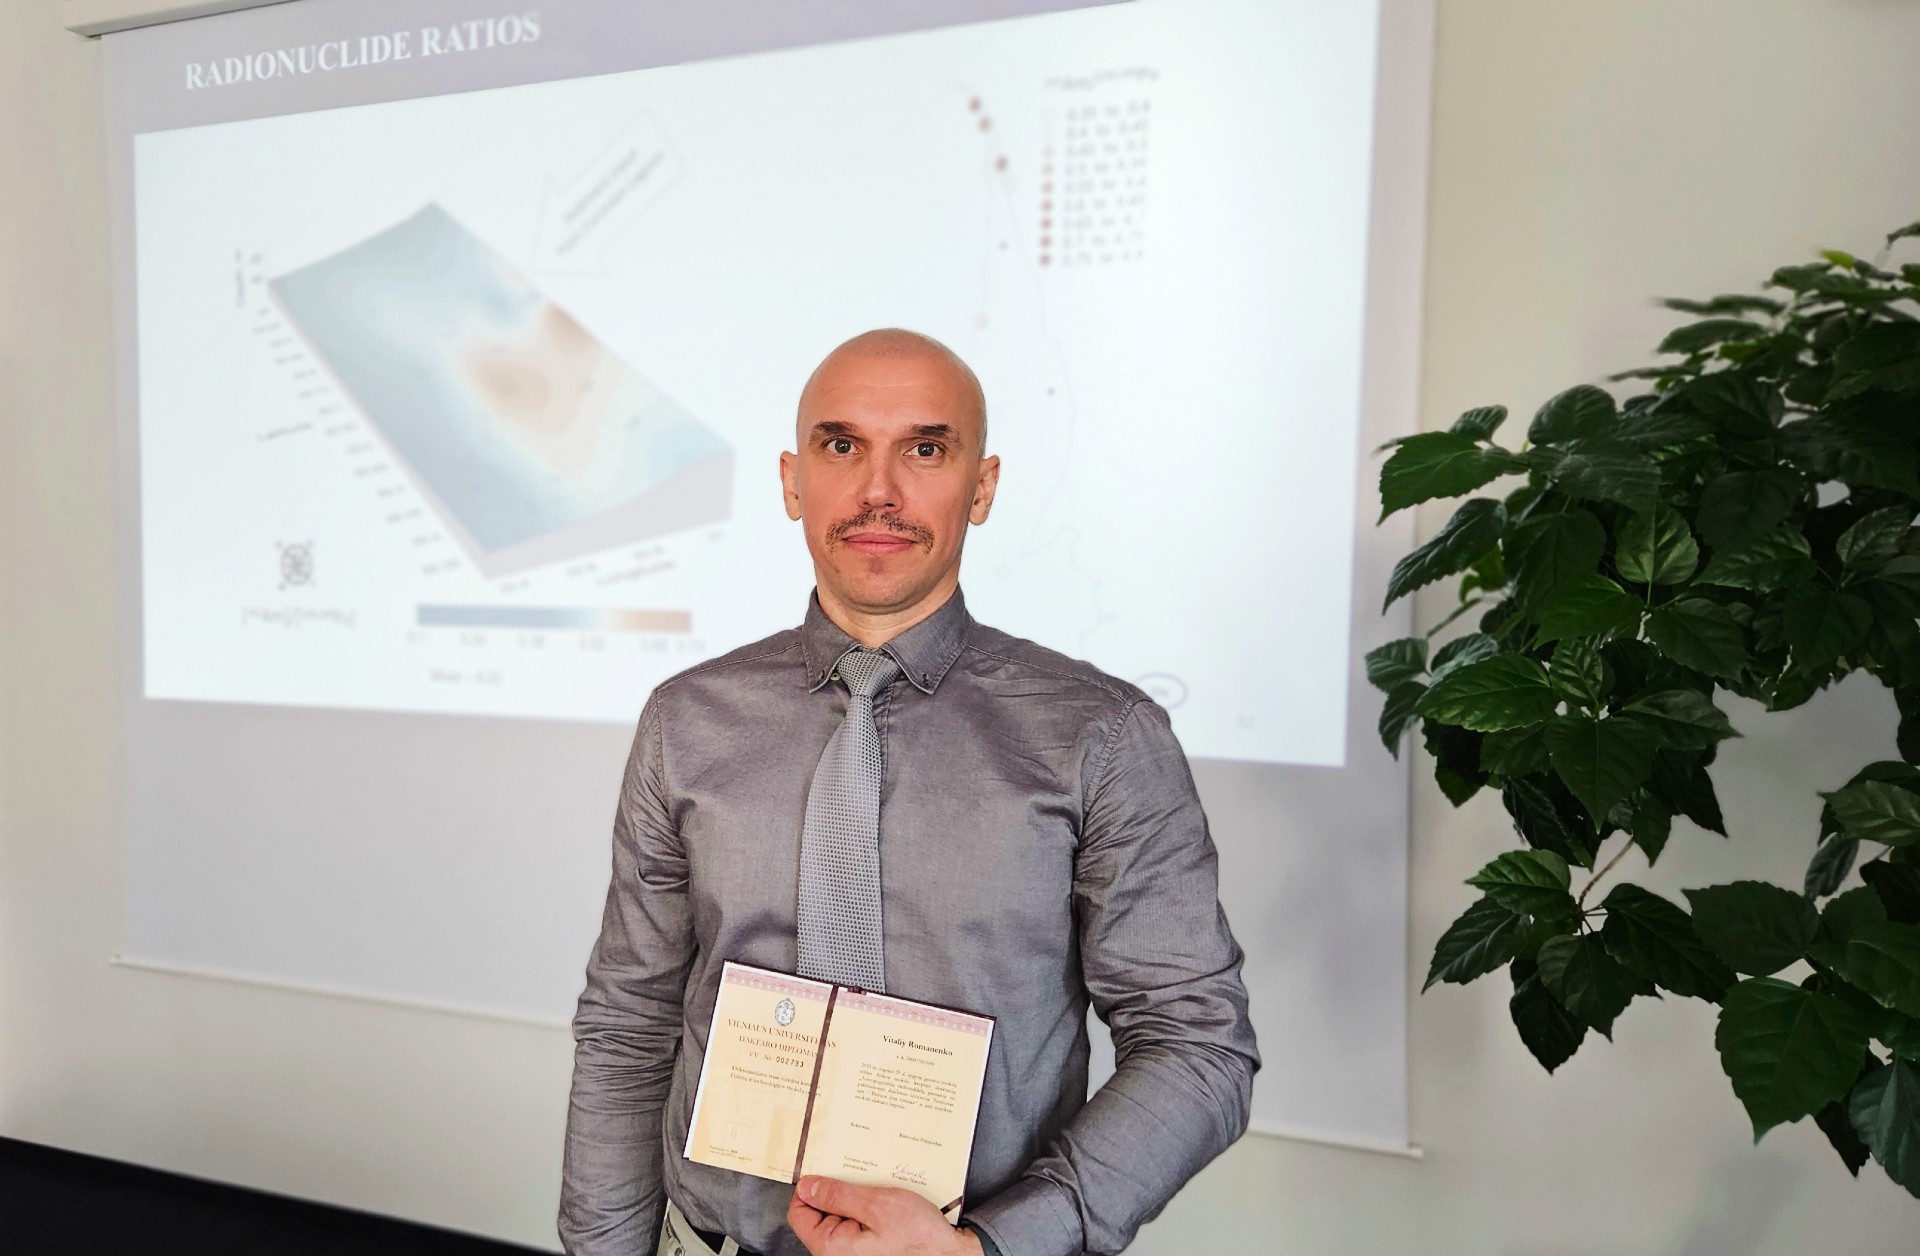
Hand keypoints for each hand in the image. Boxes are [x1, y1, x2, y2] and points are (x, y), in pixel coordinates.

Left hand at [787, 1176, 982, 1255]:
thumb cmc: (920, 1238)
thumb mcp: (878, 1205)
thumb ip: (838, 1195)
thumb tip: (807, 1186)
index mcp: (832, 1246)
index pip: (798, 1212)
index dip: (809, 1188)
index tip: (826, 1170)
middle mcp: (838, 1254)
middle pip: (819, 1213)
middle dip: (838, 1192)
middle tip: (862, 1179)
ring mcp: (852, 1253)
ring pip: (840, 1216)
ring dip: (856, 1199)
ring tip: (880, 1192)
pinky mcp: (867, 1250)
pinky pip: (856, 1224)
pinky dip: (867, 1209)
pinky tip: (886, 1204)